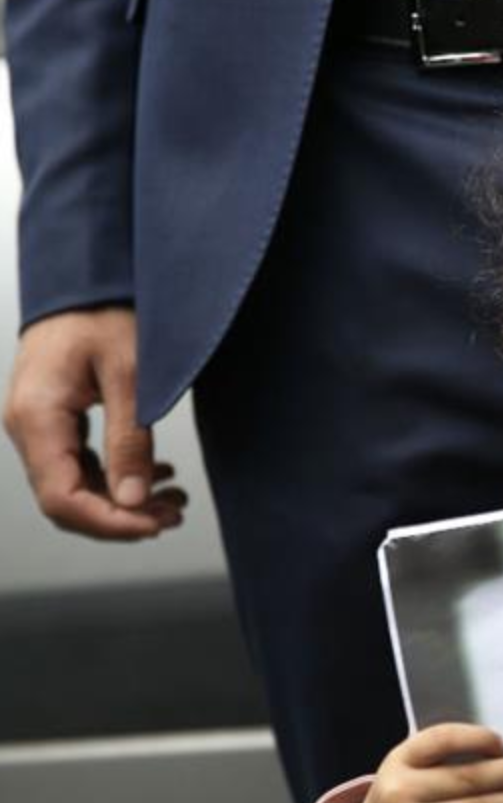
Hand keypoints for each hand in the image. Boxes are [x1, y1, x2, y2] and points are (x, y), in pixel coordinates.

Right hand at [4, 307, 185, 538]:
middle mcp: (27, 427)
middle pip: (66, 500)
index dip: (110, 522)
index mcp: (37, 417)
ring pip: (75, 487)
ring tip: (175, 503)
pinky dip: (118, 478)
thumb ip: (130, 441)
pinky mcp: (55, 420)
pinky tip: (158, 477)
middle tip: (175, 515)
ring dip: (123, 501)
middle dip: (121, 517)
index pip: (62, 498)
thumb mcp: (131, 375)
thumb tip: (134, 501)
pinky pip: (80, 466)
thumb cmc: (107, 312)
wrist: (87, 276)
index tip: (156, 525)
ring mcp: (37, 425)